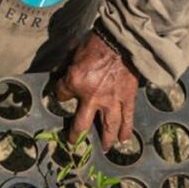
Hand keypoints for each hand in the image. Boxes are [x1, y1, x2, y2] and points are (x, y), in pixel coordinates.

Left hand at [55, 32, 140, 147]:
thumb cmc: (96, 42)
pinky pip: (127, 117)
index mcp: (75, 82)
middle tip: (74, 142)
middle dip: (76, 134)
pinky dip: (126, 129)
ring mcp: (111, 100)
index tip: (63, 93)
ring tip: (106, 148)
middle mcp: (92, 97)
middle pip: (82, 123)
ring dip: (106, 138)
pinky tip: (124, 140)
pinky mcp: (127, 97)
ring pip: (108, 126)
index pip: (61, 94)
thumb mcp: (74, 53)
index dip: (60, 94)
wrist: (122, 39)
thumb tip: (62, 73)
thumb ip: (68, 67)